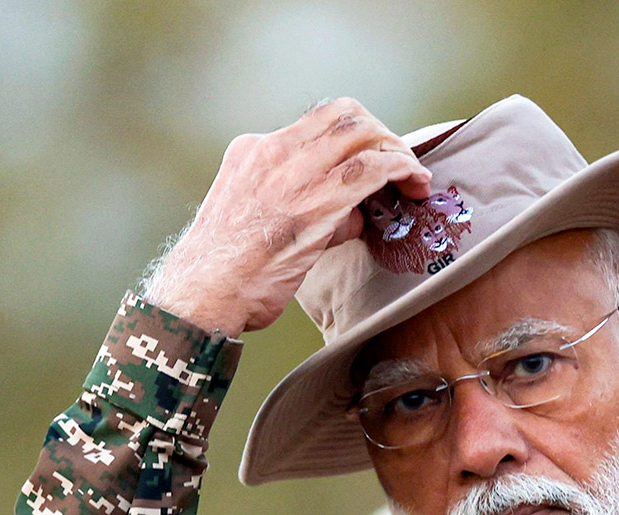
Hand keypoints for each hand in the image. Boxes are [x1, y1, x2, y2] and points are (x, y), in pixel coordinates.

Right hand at [145, 98, 431, 336]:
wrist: (202, 296)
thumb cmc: (228, 276)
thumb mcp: (256, 225)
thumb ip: (304, 210)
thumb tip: (352, 214)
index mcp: (252, 152)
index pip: (316, 122)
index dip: (356, 135)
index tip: (373, 158)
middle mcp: (272, 152)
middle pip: (345, 115)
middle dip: (382, 135)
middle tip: (401, 165)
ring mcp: (293, 173)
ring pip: (363, 133)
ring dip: (398, 151)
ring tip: (415, 178)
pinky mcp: (317, 201)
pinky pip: (374, 167)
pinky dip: (403, 169)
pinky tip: (416, 184)